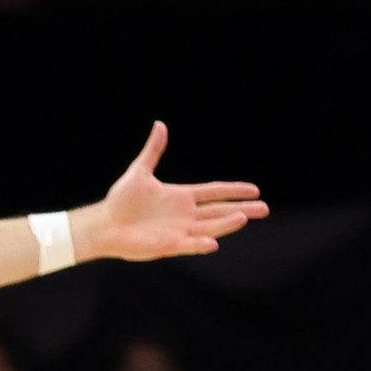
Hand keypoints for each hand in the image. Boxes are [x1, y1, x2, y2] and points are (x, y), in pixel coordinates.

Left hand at [74, 123, 266, 263]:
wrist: (105, 224)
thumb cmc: (120, 200)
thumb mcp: (139, 171)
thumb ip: (153, 150)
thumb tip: (160, 125)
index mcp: (181, 196)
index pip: (214, 192)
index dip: (233, 190)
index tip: (254, 189)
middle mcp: (185, 214)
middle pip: (219, 211)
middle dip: (242, 209)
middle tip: (264, 209)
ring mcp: (179, 230)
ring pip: (210, 226)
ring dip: (227, 223)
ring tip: (245, 217)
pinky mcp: (169, 245)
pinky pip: (189, 245)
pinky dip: (201, 244)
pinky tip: (214, 242)